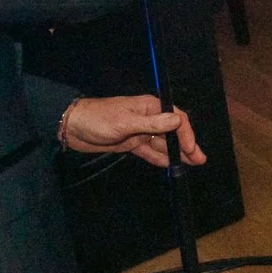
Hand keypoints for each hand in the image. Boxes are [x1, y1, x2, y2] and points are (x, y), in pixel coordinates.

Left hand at [60, 95, 203, 167]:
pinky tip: (170, 165)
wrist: (72, 127)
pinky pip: (149, 151)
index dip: (186, 134)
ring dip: (176, 154)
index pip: (176, 119)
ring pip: (163, 143)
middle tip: (200, 160)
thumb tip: (178, 119)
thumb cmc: (99, 120)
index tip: (191, 150)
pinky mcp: (131, 143)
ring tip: (191, 164)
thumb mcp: (125, 122)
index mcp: (150, 107)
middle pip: (173, 133)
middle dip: (186, 146)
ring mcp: (140, 131)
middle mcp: (148, 118)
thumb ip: (152, 123)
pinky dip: (160, 158)